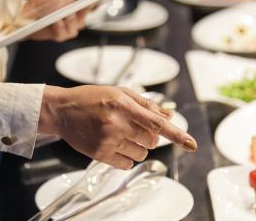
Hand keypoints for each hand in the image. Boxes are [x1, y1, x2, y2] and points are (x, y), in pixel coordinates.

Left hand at [23, 0, 105, 41]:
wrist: (24, 15)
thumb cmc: (44, 1)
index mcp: (81, 4)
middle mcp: (79, 17)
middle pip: (86, 10)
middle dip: (81, 4)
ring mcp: (71, 27)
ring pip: (76, 23)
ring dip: (66, 16)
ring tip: (59, 12)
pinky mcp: (61, 35)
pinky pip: (64, 31)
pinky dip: (58, 25)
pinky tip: (55, 21)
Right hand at [38, 85, 196, 169]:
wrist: (63, 110)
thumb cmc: (91, 97)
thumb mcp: (119, 92)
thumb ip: (146, 104)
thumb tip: (169, 114)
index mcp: (122, 104)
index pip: (156, 122)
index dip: (177, 134)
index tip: (192, 144)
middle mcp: (116, 123)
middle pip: (152, 140)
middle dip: (150, 135)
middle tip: (134, 125)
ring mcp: (107, 140)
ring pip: (141, 153)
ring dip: (139, 145)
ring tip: (121, 133)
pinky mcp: (100, 154)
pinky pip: (127, 163)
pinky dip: (127, 156)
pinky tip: (115, 143)